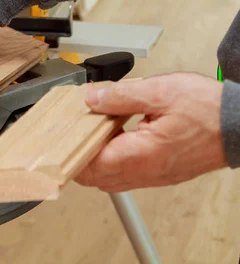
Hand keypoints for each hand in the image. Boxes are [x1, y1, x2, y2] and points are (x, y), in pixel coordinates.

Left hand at [75, 73, 225, 191]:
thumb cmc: (208, 109)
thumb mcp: (160, 91)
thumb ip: (121, 95)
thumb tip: (92, 98)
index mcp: (141, 155)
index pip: (92, 167)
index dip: (72, 155)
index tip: (62, 139)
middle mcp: (146, 172)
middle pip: (97, 178)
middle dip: (80, 158)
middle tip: (73, 134)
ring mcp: (154, 176)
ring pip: (111, 179)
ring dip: (96, 160)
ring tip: (92, 133)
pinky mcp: (162, 173)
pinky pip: (127, 175)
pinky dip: (113, 160)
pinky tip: (113, 137)